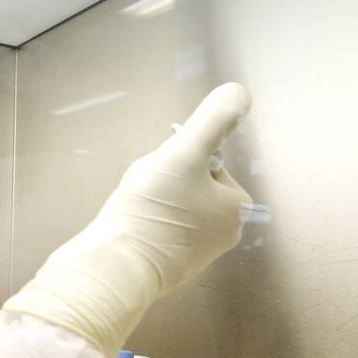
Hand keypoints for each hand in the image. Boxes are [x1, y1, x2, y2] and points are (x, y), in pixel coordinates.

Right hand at [2, 83, 252, 357]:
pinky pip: (159, 229)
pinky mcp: (172, 266)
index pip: (208, 162)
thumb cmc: (152, 209)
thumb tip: (240, 91)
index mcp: (237, 206)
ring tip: (134, 210)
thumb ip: (213, 120)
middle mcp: (226, 232)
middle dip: (166, 181)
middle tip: (145, 191)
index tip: (162, 175)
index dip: (179, 159)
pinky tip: (129, 228)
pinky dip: (144, 223)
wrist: (117, 266)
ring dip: (152, 200)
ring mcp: (199, 253)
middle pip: (191, 184)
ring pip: (173, 205)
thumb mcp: (183, 153)